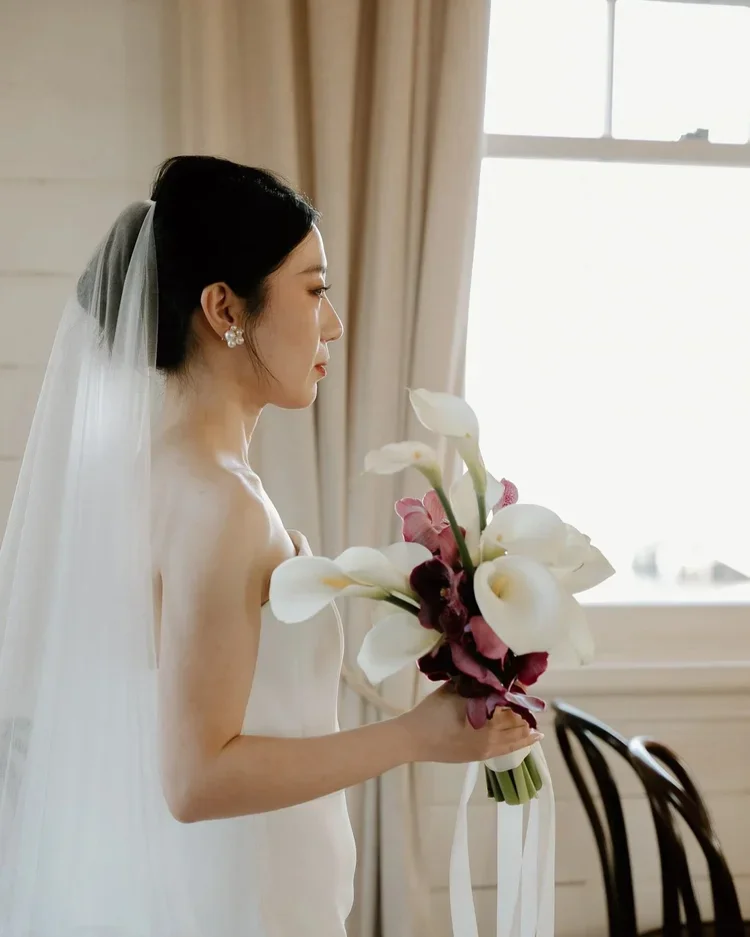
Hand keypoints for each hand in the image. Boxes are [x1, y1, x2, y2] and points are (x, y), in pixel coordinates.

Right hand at [397, 684, 541, 764]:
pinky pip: (504, 751)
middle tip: (528, 703)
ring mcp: (485, 750)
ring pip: (513, 742)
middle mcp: (491, 739)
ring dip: (524, 733)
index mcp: (486, 722)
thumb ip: (474, 686)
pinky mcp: (477, 756)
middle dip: (523, 715)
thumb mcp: (454, 692)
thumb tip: (491, 677)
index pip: (511, 709)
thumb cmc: (432, 713)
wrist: (413, 739)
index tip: (522, 687)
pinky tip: (525, 741)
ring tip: (535, 729)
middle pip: (515, 726)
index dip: (518, 698)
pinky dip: (517, 745)